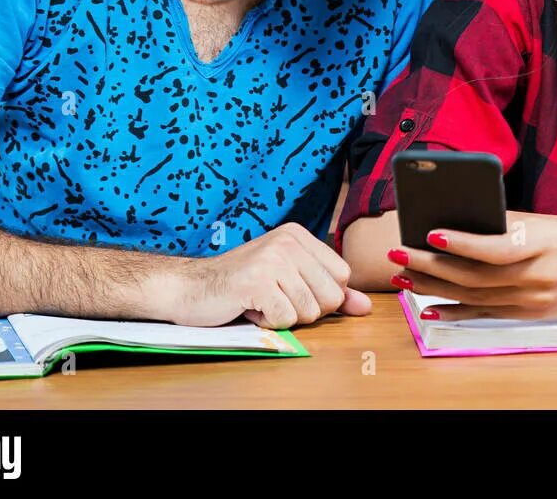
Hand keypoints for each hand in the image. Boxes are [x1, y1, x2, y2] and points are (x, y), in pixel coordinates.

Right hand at [163, 223, 371, 327]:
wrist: (191, 287)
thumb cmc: (242, 285)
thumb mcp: (290, 280)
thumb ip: (330, 292)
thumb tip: (366, 306)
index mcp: (299, 235)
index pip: (342, 276)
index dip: (322, 295)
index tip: (293, 290)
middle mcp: (288, 241)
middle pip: (331, 296)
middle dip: (305, 309)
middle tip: (275, 298)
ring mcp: (272, 259)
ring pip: (309, 311)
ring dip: (284, 316)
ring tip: (261, 301)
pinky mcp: (256, 282)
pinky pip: (286, 318)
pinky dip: (269, 322)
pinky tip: (250, 308)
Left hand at [387, 214, 556, 320]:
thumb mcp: (547, 224)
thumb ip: (508, 225)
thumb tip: (458, 223)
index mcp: (543, 242)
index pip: (496, 245)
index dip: (462, 241)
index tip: (431, 230)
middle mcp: (537, 275)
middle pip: (474, 274)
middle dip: (431, 264)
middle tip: (399, 253)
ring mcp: (533, 299)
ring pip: (473, 296)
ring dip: (434, 287)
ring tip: (404, 275)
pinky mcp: (531, 315)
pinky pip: (486, 315)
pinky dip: (456, 313)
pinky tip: (430, 309)